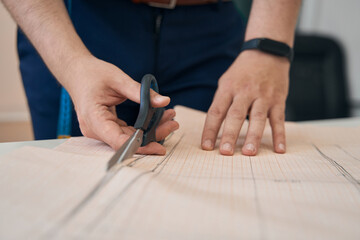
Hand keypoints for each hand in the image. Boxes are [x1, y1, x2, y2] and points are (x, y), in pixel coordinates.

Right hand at [62, 55, 178, 154]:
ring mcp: (100, 130)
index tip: (160, 147)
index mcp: (94, 119)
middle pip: (127, 140)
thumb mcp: (118, 79)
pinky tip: (158, 117)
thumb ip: (140, 92)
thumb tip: (164, 101)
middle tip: (174, 123)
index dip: (140, 146)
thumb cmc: (93, 74)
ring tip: (170, 118)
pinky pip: (126, 131)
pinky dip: (142, 126)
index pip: (118, 141)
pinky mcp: (106, 127)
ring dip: (150, 130)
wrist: (77, 71)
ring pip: (129, 137)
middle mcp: (95, 129)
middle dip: (152, 135)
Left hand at [201, 51, 289, 155]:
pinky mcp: (278, 100)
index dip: (210, 130)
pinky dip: (280, 135)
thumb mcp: (226, 82)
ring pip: (258, 118)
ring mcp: (263, 96)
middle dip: (229, 134)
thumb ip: (221, 103)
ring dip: (253, 137)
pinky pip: (279, 119)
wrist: (267, 52)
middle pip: (236, 115)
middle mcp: (245, 92)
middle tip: (225, 152)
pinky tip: (279, 150)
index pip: (216, 112)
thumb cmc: (242, 72)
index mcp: (228, 88)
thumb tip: (213, 129)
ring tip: (248, 153)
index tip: (206, 147)